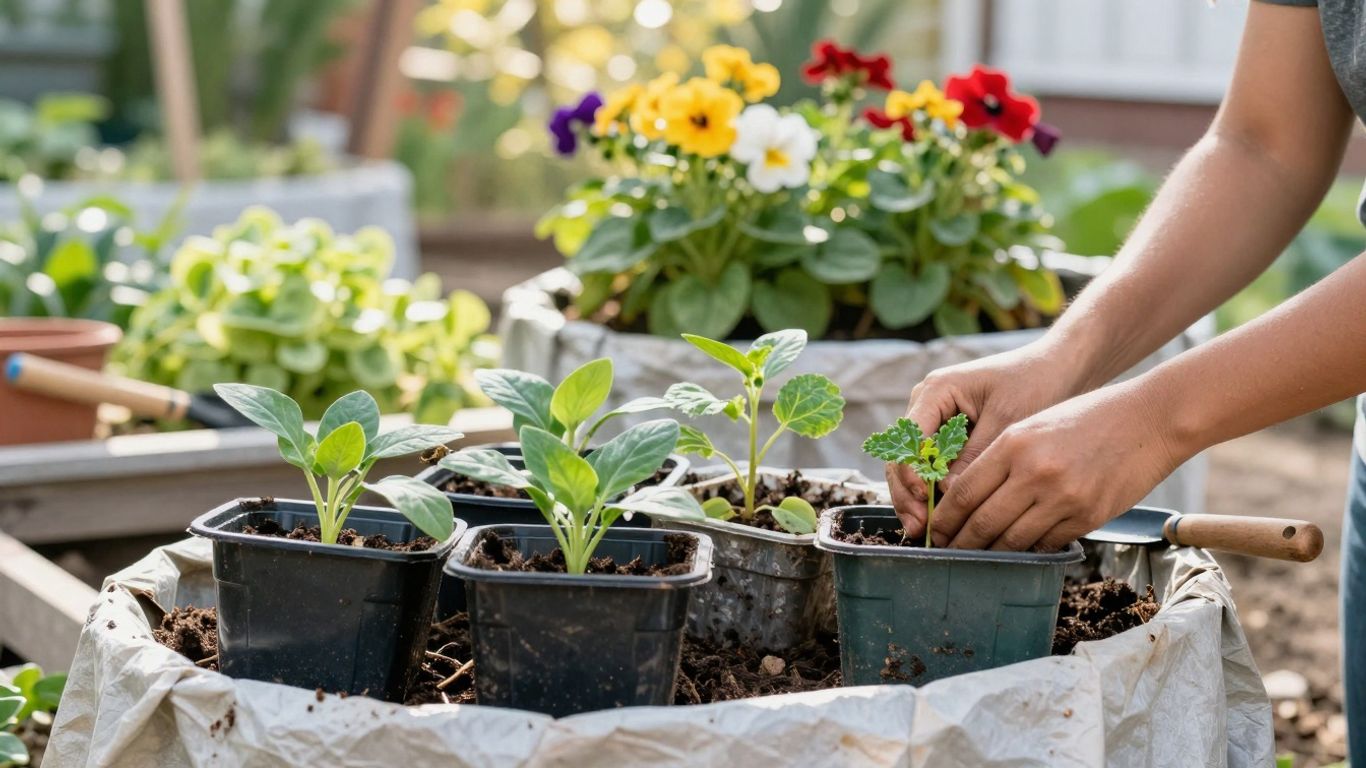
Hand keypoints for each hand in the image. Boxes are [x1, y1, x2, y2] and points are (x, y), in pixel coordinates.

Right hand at [889, 341, 1083, 540]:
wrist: (1057, 369)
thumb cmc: (1035, 385)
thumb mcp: (1007, 420)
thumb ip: (975, 455)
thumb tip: (947, 494)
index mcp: (937, 391)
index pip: (910, 436)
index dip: (911, 471)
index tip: (925, 499)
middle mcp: (927, 406)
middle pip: (902, 454)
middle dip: (906, 492)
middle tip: (919, 527)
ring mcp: (934, 422)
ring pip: (911, 466)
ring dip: (914, 498)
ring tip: (923, 530)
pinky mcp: (948, 438)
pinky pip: (931, 469)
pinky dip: (932, 493)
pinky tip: (938, 519)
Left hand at [930, 380, 1183, 551]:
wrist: (1149, 419)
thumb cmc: (1086, 418)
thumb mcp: (1034, 426)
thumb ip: (1001, 460)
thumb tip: (968, 500)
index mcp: (1013, 443)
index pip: (964, 492)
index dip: (944, 518)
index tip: (933, 531)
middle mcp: (1034, 472)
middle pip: (982, 523)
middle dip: (960, 544)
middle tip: (946, 554)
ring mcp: (1063, 498)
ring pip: (1012, 541)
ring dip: (992, 554)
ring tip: (977, 559)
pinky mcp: (1088, 516)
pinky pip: (1047, 543)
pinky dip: (1030, 549)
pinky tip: (1020, 551)